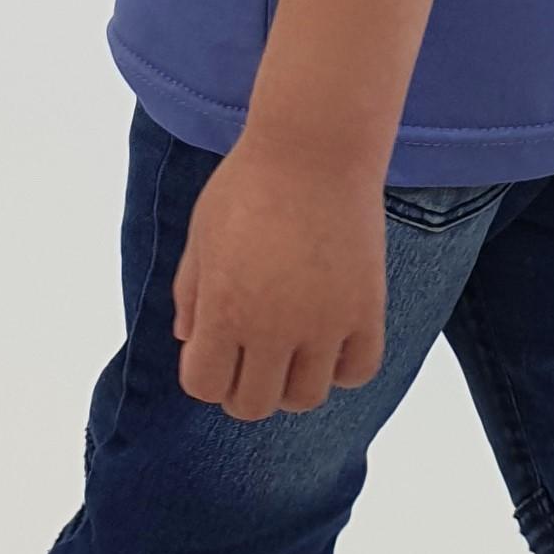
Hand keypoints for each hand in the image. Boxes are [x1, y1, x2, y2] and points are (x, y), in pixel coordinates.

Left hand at [171, 132, 388, 420]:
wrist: (314, 150)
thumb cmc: (249, 184)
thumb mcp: (202, 235)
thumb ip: (190, 291)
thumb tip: (188, 339)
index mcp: (223, 308)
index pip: (204, 386)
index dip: (204, 374)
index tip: (213, 349)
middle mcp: (272, 327)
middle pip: (253, 403)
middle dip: (243, 388)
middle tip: (248, 358)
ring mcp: (323, 323)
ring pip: (306, 397)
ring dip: (291, 383)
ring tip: (290, 351)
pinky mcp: (365, 310)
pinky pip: (356, 371)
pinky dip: (340, 368)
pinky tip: (329, 341)